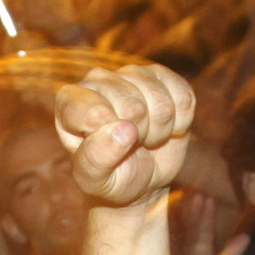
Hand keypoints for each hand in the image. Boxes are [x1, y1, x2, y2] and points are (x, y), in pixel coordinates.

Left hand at [55, 62, 197, 209]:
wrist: (143, 178)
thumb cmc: (112, 177)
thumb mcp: (96, 179)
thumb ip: (97, 158)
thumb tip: (124, 130)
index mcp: (71, 102)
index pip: (94, 113)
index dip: (109, 138)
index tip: (108, 150)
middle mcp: (98, 79)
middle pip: (134, 106)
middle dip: (138, 136)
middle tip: (130, 146)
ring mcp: (132, 74)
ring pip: (161, 102)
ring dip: (159, 131)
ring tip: (145, 138)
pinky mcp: (163, 77)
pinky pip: (183, 99)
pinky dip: (180, 123)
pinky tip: (164, 127)